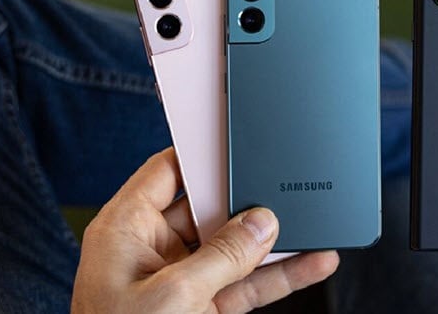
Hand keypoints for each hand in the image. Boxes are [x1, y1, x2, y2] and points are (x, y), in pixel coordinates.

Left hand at [72, 148, 338, 312]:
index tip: (236, 140)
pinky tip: (311, 263)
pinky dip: (278, 276)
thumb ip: (222, 256)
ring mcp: (180, 280)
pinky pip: (246, 283)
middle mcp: (152, 250)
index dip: (201, 154)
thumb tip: (262, 223)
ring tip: (312, 224)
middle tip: (283, 186)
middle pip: (209, 208)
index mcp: (125, 230)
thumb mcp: (173, 295)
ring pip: (235, 249)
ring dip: (273, 242)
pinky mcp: (203, 307)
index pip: (166, 171)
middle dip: (248, 202)